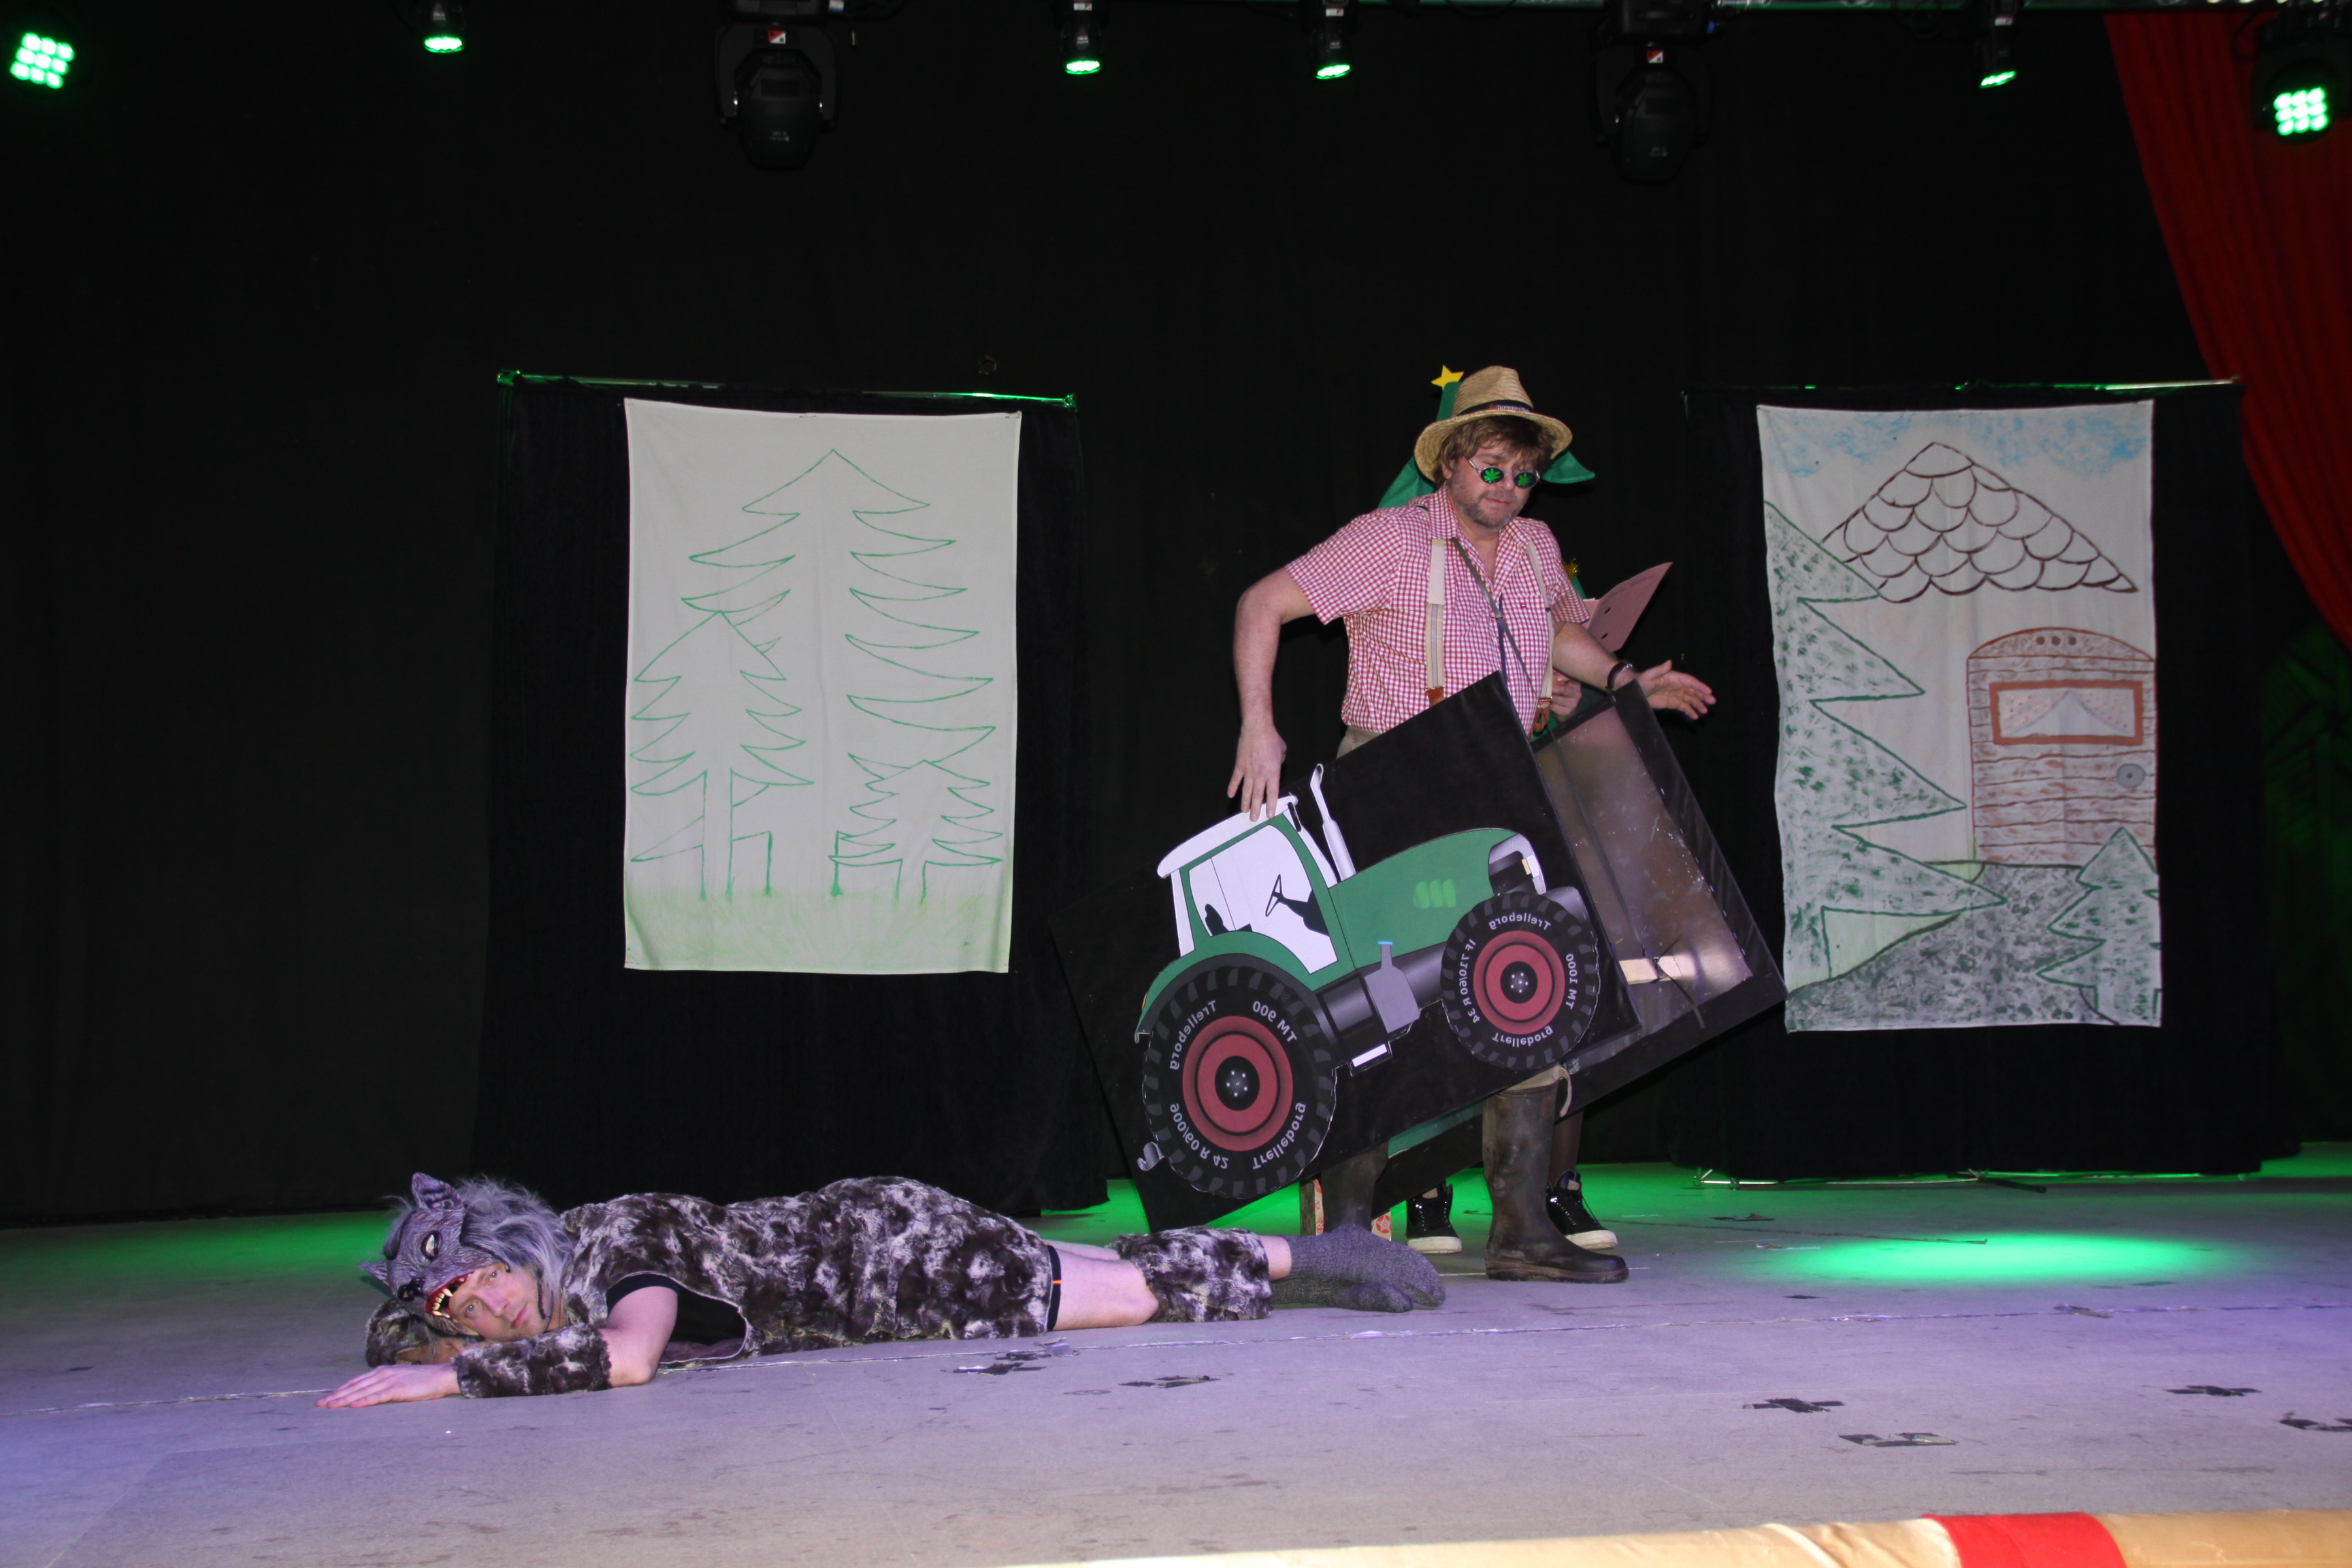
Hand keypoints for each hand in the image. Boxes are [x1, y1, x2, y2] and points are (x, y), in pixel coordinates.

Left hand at [316, 1362, 460, 1408]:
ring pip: (362, 1391)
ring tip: (330, 1406)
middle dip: (335, 1395)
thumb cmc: (422, 1382)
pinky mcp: (398, 1389)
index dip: (340, 1390)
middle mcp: (382, 1374)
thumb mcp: (399, 1381)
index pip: (355, 1382)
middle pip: (354, 1386)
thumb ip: (384, 1386)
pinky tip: (354, 1406)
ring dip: (344, 1399)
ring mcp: (389, 1381)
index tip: (326, 1398)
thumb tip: (370, 1394)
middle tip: (319, 1404)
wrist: (441, 1377)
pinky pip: (377, 1396)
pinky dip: (364, 1401)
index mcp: (382, 1372)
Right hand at [1227, 719, 1287, 821]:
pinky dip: (1233, 788)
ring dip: (1245, 802)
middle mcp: (1260, 775)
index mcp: (1273, 773)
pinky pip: (1235, 780)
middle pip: (1257, 796)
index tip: (1269, 815)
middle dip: (1256, 809)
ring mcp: (1248, 771)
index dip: (1270, 805)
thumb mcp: (1282, 752)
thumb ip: (1280, 762)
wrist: (1257, 729)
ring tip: (1244, 811)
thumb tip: (1277, 766)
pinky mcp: (1239, 766)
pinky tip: (1231, 795)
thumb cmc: (1272, 739)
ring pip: (1246, 791)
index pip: (1272, 793)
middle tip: (1254, 818)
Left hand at [1636, 661, 1715, 719]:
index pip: (1689, 681)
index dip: (1699, 686)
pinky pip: (1683, 706)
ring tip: (1705, 711)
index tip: (1708, 691)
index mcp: (1673, 677)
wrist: (1633, 691)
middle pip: (1693, 690)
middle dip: (1703, 696)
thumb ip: (1659, 669)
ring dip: (1698, 705)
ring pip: (1690, 699)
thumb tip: (1669, 662)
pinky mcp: (1672, 702)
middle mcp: (1677, 685)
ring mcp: (1675, 694)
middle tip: (1712, 702)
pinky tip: (1695, 716)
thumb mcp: (1649, 675)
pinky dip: (1689, 711)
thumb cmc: (1640, 681)